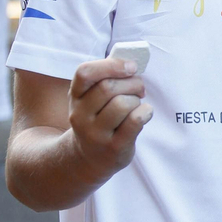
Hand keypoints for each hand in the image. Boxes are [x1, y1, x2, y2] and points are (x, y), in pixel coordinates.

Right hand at [67, 57, 151, 178]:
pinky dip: (145, 112)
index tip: (131, 67)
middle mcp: (80, 115)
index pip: (85, 73)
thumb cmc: (99, 119)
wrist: (91, 158)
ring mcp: (95, 134)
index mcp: (75, 97)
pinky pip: (134, 121)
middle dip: (132, 83)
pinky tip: (145, 113)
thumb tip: (132, 64)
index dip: (111, 65)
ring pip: (122, 104)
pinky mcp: (113, 147)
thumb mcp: (93, 99)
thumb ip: (107, 80)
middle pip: (108, 87)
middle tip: (140, 87)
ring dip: (136, 100)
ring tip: (136, 104)